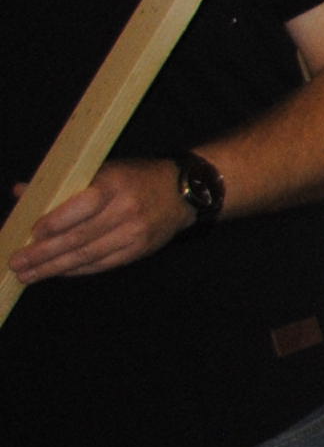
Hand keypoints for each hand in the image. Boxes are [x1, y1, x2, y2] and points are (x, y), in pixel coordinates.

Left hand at [9, 160, 194, 282]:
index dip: (55, 222)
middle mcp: (126, 210)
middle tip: (17, 263)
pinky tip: (58, 272)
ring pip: (88, 255)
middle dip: (44, 253)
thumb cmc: (134, 177)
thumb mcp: (102, 171)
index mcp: (115, 184)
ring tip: (28, 275)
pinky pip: (102, 264)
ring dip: (54, 267)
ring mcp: (135, 233)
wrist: (183, 192)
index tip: (32, 232)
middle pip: (79, 237)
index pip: (82, 206)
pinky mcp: (139, 250)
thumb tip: (21, 191)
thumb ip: (61, 184)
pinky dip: (77, 270)